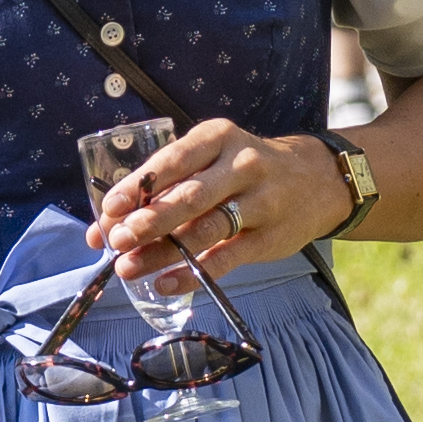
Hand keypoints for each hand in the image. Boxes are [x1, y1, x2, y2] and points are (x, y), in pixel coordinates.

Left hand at [83, 115, 355, 271]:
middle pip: (189, 195)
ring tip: (129, 268)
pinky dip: (193, 274)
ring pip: (206, 229)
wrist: (316, 181)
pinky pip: (227, 258)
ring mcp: (260, 202)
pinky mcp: (269, 237)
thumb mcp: (212, 159)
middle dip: (149, 220)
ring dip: (163, 251)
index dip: (139, 185)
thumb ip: (166, 185)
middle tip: (118, 240)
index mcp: (217, 138)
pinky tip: (166, 284)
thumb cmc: (244, 170)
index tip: (111, 208)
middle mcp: (241, 165)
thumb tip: (106, 223)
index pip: (173, 160)